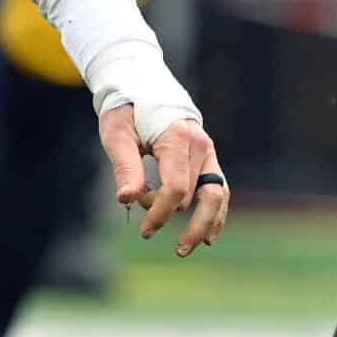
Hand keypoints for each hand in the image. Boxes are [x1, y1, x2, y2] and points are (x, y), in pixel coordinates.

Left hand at [99, 106, 229, 256]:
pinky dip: (215, 213)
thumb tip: (127, 200)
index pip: (175, 189)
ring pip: (217, 196)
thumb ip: (125, 167)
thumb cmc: (126, 111)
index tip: (143, 228)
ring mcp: (208, 152)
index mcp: (177, 137)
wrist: (143, 87)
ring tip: (185, 248)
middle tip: (154, 236)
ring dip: (204, 225)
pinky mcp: (208, 158)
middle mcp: (200, 144)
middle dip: (169, 215)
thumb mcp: (116, 135)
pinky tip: (208, 235)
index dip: (160, 213)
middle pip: (193, 196)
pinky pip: (219, 189)